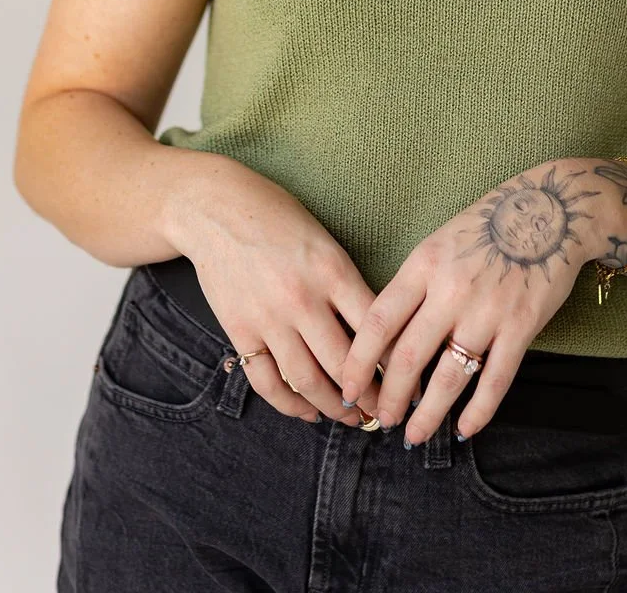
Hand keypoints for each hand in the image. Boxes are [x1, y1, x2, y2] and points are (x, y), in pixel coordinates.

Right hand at [169, 154, 391, 426]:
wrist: (215, 208)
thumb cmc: (277, 216)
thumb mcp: (324, 240)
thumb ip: (346, 282)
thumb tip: (378, 329)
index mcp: (332, 270)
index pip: (375, 329)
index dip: (397, 361)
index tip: (410, 378)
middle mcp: (302, 299)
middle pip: (345, 364)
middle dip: (370, 396)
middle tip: (386, 411)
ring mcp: (269, 319)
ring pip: (308, 381)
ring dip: (334, 408)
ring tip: (352, 418)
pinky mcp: (240, 332)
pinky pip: (267, 382)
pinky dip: (289, 404)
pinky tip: (307, 411)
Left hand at [339, 161, 602, 443]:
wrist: (549, 210)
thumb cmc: (487, 224)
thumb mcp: (439, 242)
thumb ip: (415, 284)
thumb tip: (388, 335)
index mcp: (424, 265)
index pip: (379, 322)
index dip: (358, 361)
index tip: (348, 387)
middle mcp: (450, 291)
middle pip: (407, 357)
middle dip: (389, 397)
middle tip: (381, 419)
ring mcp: (487, 311)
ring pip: (448, 377)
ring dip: (428, 414)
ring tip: (414, 435)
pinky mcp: (521, 327)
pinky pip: (495, 380)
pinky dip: (478, 411)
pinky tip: (464, 429)